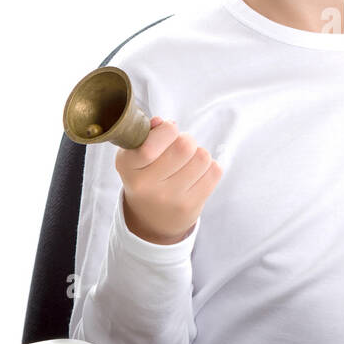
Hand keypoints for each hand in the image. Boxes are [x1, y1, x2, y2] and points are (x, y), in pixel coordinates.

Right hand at [115, 117, 223, 244]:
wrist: (152, 220)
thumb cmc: (145, 176)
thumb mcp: (134, 156)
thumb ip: (146, 134)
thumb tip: (161, 122)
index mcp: (128, 167)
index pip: (150, 146)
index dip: (167, 130)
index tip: (169, 131)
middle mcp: (146, 185)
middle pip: (184, 146)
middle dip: (186, 139)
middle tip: (181, 147)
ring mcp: (170, 198)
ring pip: (202, 157)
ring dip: (199, 154)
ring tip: (188, 162)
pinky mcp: (191, 206)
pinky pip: (215, 171)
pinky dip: (209, 167)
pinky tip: (197, 175)